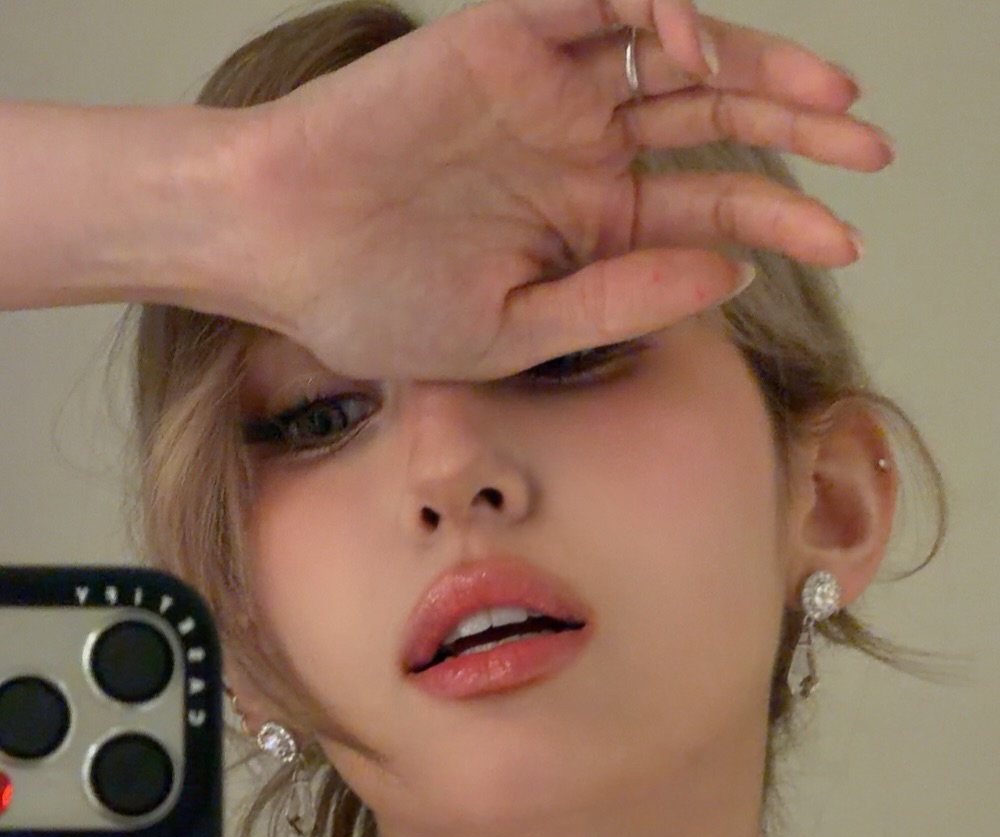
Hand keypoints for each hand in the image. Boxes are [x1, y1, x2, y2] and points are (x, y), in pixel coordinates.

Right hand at [226, 0, 890, 379]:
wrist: (276, 247)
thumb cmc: (378, 305)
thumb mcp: (517, 331)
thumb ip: (624, 298)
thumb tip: (732, 270)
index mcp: (584, 225)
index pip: (704, 210)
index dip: (782, 219)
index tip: (846, 241)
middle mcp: (579, 150)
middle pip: (711, 125)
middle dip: (796, 135)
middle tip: (869, 153)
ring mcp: (548, 89)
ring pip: (676, 54)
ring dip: (755, 67)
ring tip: (827, 98)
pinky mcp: (506, 35)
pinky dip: (657, 7)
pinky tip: (696, 47)